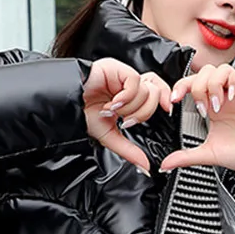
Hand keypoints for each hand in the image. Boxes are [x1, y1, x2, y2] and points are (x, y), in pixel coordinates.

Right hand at [83, 58, 173, 173]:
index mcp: (130, 97)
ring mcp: (123, 75)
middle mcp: (128, 85)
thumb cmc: (82, 114)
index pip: (158, 93)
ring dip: (130, 107)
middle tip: (125, 120)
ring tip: (113, 111)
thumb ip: (128, 150)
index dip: (164, 101)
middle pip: (156, 93)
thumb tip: (144, 165)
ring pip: (146, 90)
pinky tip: (112, 103)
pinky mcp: (117, 68)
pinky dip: (126, 98)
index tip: (167, 111)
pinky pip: (134, 82)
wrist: (67, 104)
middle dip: (142, 113)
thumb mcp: (109, 135)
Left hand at [161, 63, 234, 172]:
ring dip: (215, 83)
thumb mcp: (208, 153)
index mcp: (211, 106)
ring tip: (218, 104)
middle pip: (206, 72)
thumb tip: (165, 165)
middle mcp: (224, 96)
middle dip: (198, 86)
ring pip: (223, 69)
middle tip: (203, 107)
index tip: (174, 100)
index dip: (181, 86)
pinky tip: (232, 97)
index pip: (193, 84)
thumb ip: (186, 156)